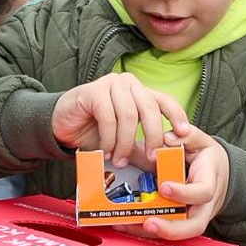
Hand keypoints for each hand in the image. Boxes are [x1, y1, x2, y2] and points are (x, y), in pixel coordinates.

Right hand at [51, 73, 189, 167]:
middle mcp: (128, 84)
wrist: (61, 125)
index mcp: (140, 92)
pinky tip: (105, 151)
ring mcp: (111, 84)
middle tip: (151, 158)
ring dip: (125, 143)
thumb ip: (141, 146)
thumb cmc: (94, 131)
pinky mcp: (94, 91)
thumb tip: (163, 162)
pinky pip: (108, 117)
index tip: (185, 133)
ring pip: (129, 115)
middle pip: (150, 108)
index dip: (177, 115)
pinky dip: (109, 139)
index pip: (164, 100)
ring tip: (118, 160)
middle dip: (153, 136)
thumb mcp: (123, 140)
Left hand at [117, 125, 228, 240]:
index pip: (203, 192)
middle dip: (172, 228)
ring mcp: (193, 216)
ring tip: (127, 224)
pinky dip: (145, 230)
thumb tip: (167, 138)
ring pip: (179, 233)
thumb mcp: (202, 142)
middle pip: (195, 225)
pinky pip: (166, 230)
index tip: (164, 187)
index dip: (184, 193)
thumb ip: (187, 136)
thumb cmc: (208, 160)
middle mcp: (204, 205)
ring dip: (152, 233)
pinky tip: (126, 224)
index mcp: (210, 182)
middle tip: (149, 223)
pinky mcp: (181, 222)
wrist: (220, 175)